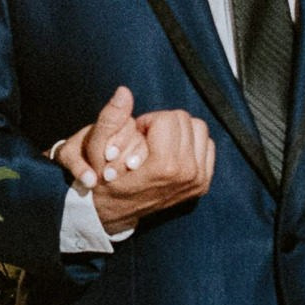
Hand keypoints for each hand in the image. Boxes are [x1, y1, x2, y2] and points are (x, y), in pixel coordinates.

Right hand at [51, 87, 214, 228]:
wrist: (115, 213)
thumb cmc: (104, 180)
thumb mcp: (98, 150)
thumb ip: (110, 118)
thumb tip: (124, 91)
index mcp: (166, 165)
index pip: (169, 118)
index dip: (148, 121)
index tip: (137, 135)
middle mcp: (188, 174)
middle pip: (185, 120)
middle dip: (163, 123)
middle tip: (146, 138)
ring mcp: (198, 181)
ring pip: (199, 129)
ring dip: (178, 131)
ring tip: (158, 144)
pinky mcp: (203, 183)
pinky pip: (207, 145)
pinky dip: (190, 143)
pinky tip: (171, 152)